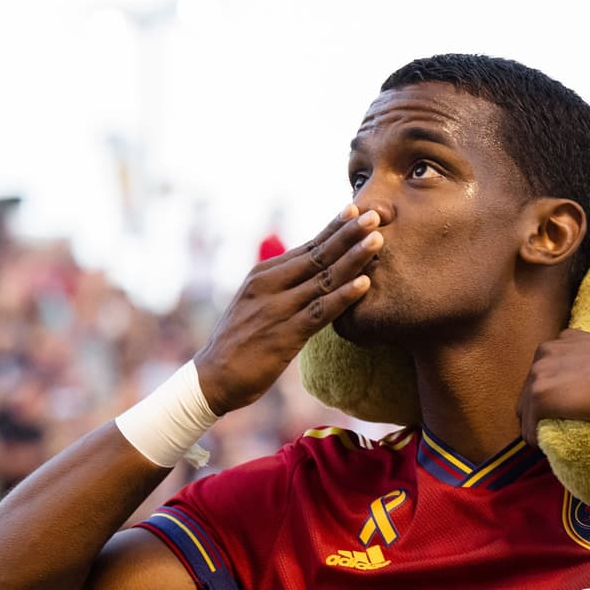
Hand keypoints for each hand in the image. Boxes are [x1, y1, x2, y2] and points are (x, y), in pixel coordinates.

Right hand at [192, 205, 382, 414]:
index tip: (357, 210)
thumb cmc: (238, 344)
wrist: (211, 379)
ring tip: (377, 240)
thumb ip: (280, 287)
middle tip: (375, 213)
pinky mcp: (284, 335)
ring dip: (353, 258)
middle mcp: (269, 286)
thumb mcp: (255, 305)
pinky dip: (343, 297)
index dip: (334, 229)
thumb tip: (309, 275)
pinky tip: (364, 284)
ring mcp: (277, 309)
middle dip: (348, 234)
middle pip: (317, 255)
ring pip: (323, 279)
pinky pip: (320, 312)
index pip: (307, 248)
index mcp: (263, 275)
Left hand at [518, 329, 589, 444]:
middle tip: (552, 425)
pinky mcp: (540, 396)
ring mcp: (540, 374)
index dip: (551, 392)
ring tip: (547, 437)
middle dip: (537, 408)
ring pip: (525, 408)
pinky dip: (534, 438)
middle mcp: (545, 353)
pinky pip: (528, 426)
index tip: (562, 407)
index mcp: (561, 341)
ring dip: (533, 424)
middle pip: (529, 388)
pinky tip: (543, 446)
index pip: (544, 371)